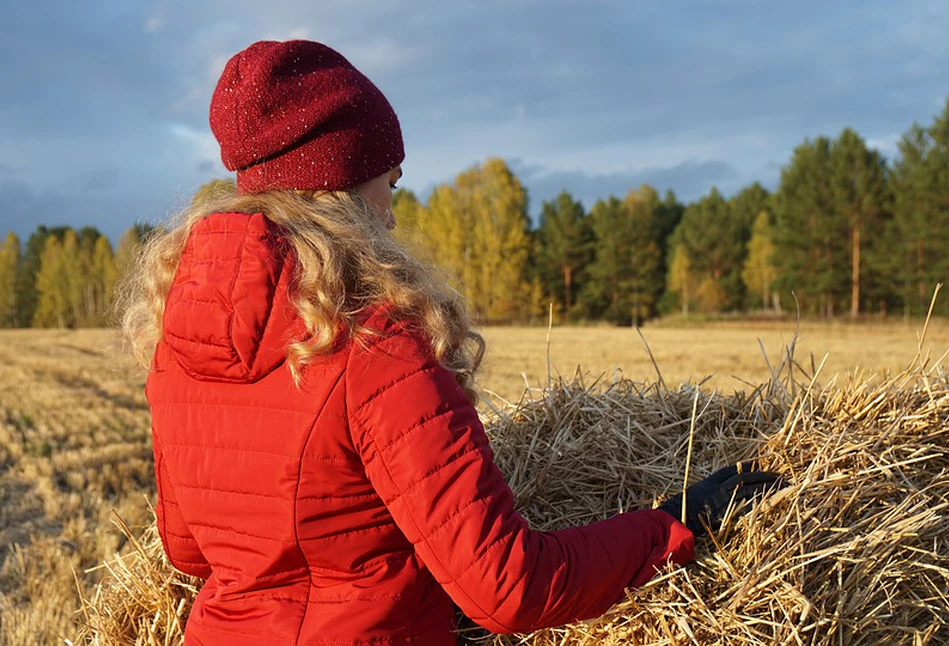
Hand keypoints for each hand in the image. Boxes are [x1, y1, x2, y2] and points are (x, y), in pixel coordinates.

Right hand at [658, 461, 784, 537]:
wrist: (675, 518)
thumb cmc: (680, 510)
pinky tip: (775, 501)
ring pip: (751, 489)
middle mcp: (719, 488)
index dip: (746, 466)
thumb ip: (704, 494)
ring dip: (769, 486)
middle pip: (745, 477)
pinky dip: (763, 502)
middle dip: (764, 476)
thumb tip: (709, 495)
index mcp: (709, 482)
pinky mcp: (729, 512)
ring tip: (784, 485)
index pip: (731, 470)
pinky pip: (749, 505)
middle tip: (779, 476)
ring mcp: (724, 499)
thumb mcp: (691, 497)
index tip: (758, 464)